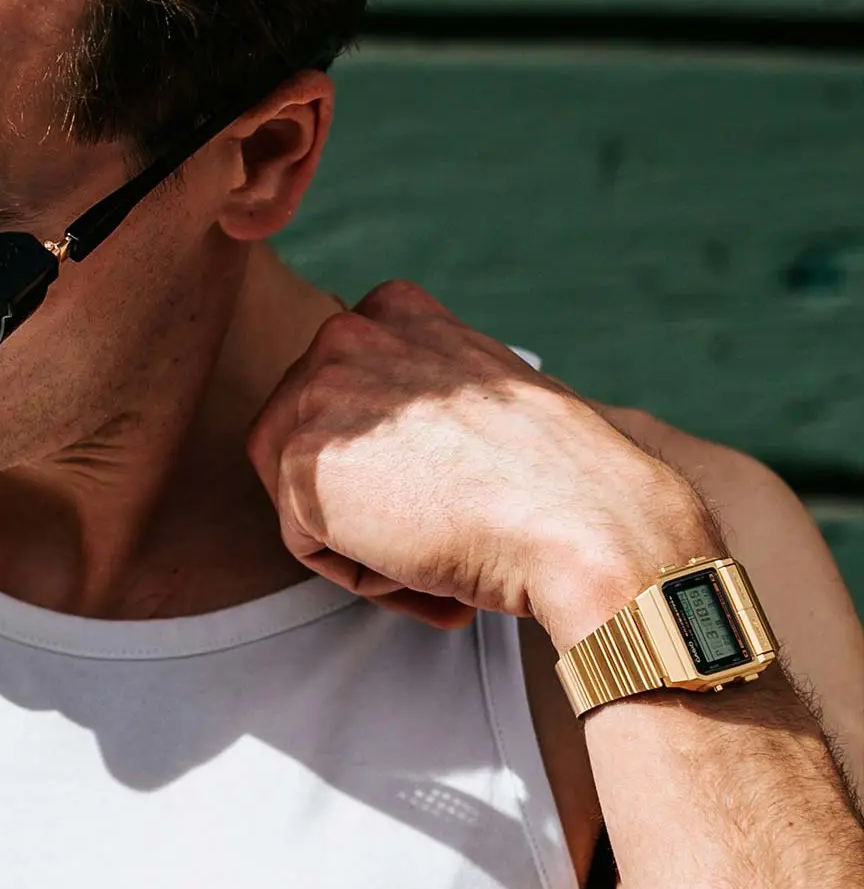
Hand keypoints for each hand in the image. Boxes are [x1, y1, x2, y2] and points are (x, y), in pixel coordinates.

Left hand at [246, 281, 721, 646]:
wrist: (587, 524)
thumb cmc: (558, 480)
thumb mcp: (489, 395)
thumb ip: (425, 394)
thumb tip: (390, 440)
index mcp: (394, 311)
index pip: (345, 401)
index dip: (387, 467)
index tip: (443, 493)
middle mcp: (346, 335)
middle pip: (311, 446)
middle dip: (365, 506)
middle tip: (440, 536)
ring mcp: (317, 392)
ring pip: (304, 496)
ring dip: (363, 542)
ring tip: (437, 557)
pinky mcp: (301, 459)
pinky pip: (304, 543)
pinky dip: (364, 576)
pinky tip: (428, 573)